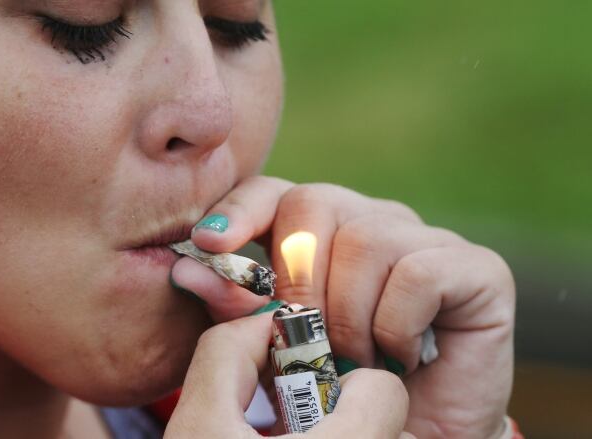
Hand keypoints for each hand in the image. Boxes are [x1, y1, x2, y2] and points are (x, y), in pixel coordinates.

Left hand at [170, 176, 514, 437]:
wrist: (411, 434)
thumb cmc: (338, 390)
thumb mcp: (274, 352)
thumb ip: (239, 311)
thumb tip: (188, 269)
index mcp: (321, 234)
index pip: (273, 193)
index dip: (239, 211)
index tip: (208, 243)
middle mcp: (372, 222)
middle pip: (312, 203)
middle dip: (296, 281)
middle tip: (307, 340)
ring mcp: (425, 239)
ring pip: (364, 241)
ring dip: (348, 319)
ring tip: (356, 360)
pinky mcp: (476, 267)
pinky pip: (416, 274)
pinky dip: (395, 327)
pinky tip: (400, 357)